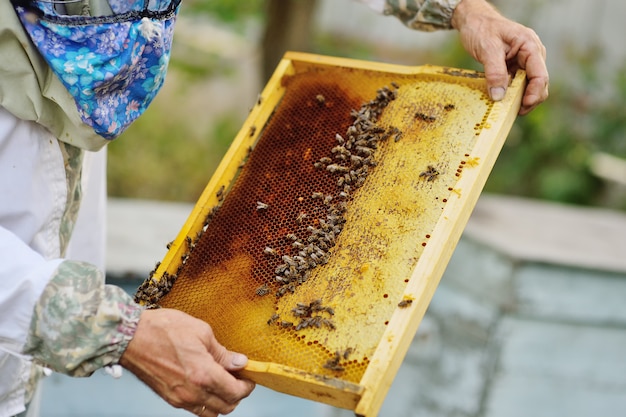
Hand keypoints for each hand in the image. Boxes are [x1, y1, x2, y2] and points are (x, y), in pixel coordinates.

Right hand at [119, 308, 254, 415]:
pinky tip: (205, 385)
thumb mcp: (201, 332)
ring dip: (221, 401)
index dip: (247, 386)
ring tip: (222, 383)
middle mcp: (193, 392)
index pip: (236, 392)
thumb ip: (223, 353)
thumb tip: (239, 362)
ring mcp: (180, 398)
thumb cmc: (163, 329)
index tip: (249, 378)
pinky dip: (205, 403)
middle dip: (237, 395)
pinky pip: (194, 409)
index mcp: (204, 374)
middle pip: (227, 407)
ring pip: (211, 413)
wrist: (130, 337)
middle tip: (238, 379)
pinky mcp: (169, 399)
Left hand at [451, 0, 548, 114]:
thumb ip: (494, 72)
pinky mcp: (515, 68)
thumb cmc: (482, 28)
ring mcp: (524, 62)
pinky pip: (518, 85)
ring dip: (520, 99)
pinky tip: (502, 101)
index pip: (540, 74)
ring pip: (530, 86)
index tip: (523, 106)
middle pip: (539, 84)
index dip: (535, 93)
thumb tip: (498, 96)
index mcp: (530, 46)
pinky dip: (512, 94)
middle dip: (529, 99)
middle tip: (513, 112)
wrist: (473, 20)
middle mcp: (532, 55)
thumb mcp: (487, 49)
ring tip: (507, 109)